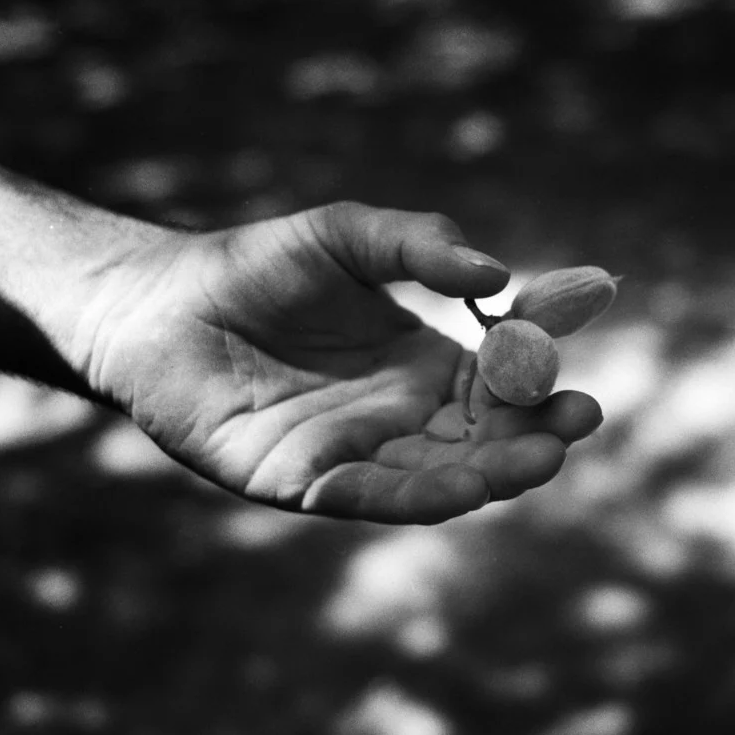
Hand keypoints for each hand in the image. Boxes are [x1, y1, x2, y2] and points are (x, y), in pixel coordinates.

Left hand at [74, 202, 604, 523]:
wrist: (153, 303)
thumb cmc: (254, 266)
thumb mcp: (349, 234)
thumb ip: (421, 245)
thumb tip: (500, 276)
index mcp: (429, 370)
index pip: (507, 394)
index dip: (546, 397)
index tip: (581, 395)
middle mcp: (403, 422)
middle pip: (485, 448)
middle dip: (532, 447)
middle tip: (566, 435)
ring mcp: (355, 457)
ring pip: (434, 482)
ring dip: (483, 479)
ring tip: (523, 466)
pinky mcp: (299, 484)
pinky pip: (358, 498)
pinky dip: (396, 499)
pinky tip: (445, 492)